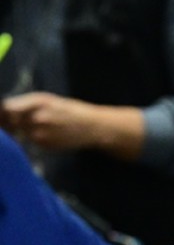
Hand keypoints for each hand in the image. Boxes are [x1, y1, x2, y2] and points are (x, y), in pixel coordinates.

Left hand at [0, 92, 143, 158]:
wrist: (93, 127)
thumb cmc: (70, 110)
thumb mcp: (48, 99)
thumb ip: (24, 103)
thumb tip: (3, 109)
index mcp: (38, 102)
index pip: (7, 108)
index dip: (3, 112)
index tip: (4, 113)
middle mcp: (37, 118)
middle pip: (11, 121)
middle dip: (11, 121)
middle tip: (19, 119)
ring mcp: (41, 134)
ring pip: (20, 132)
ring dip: (22, 129)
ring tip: (41, 125)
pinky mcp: (45, 145)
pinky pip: (31, 140)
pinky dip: (34, 137)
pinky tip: (48, 133)